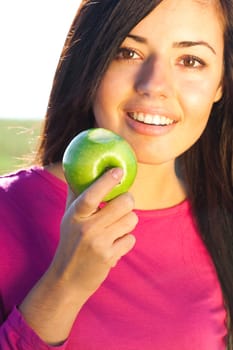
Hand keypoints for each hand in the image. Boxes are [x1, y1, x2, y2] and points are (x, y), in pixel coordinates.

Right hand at [51, 167, 137, 297]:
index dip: (107, 181)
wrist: (67, 280)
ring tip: (117, 227)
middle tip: (125, 202)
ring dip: (128, 222)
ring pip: (131, 220)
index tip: (119, 170)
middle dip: (128, 200)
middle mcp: (86, 228)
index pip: (92, 194)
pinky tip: (114, 245)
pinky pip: (131, 239)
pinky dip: (126, 241)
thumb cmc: (70, 244)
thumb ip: (75, 196)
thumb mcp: (68, 220)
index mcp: (75, 216)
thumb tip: (78, 171)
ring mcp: (99, 243)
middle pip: (123, 203)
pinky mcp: (109, 256)